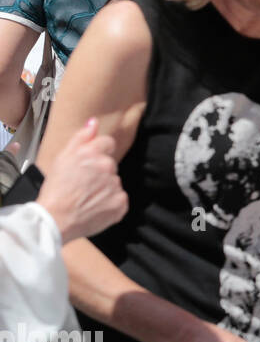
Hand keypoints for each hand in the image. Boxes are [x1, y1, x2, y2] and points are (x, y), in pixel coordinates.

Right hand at [35, 117, 127, 241]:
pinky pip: (119, 199)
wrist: (56, 219)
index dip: (98, 153)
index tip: (89, 164)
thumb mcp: (62, 158)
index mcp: (91, 153)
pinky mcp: (121, 202)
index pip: (108, 143)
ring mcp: (115, 185)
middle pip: (110, 164)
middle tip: (82, 184)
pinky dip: (110, 203)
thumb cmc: (56, 190)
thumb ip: (81, 137)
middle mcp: (107, 166)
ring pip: (114, 182)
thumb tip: (94, 122)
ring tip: (86, 197)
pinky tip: (94, 206)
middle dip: (99, 172)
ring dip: (104, 188)